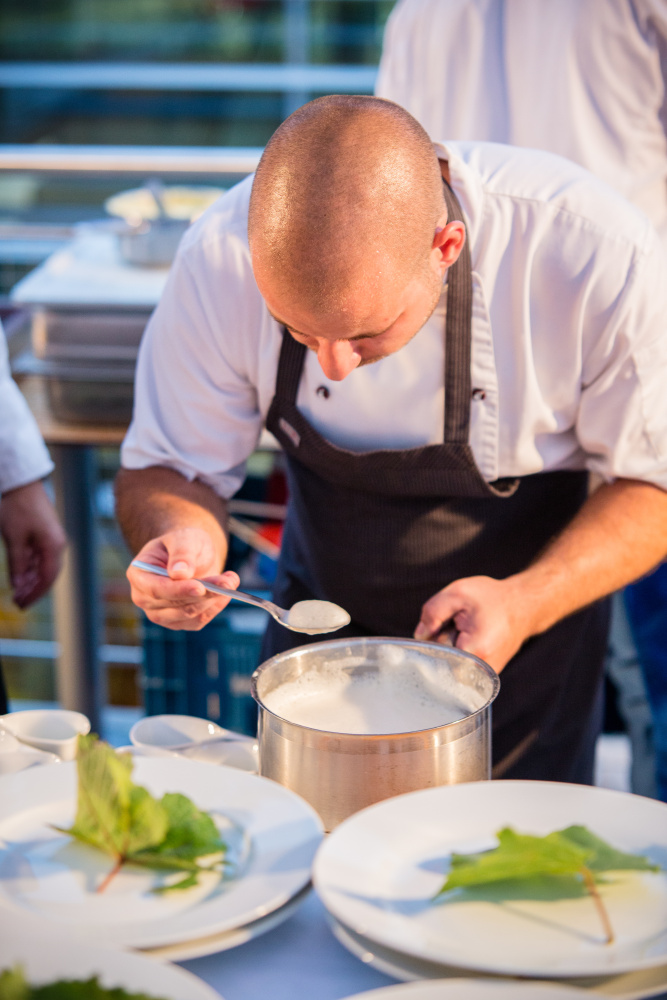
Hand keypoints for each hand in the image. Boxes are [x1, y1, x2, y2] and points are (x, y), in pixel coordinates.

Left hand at [0, 479, 65, 607]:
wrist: (21, 482)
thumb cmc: (18, 508)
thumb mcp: (14, 539)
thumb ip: (17, 564)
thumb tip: (18, 586)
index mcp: (53, 546)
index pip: (47, 578)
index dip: (35, 594)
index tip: (21, 604)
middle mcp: (57, 544)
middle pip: (47, 574)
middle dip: (33, 590)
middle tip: (17, 602)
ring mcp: (51, 538)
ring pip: (42, 566)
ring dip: (30, 580)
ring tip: (16, 592)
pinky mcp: (43, 533)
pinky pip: (38, 556)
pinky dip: (29, 567)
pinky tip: (20, 575)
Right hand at [126, 527, 239, 630]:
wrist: (192, 554)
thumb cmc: (184, 543)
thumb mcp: (184, 538)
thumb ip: (182, 553)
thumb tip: (179, 574)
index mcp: (139, 575)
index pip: (156, 589)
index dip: (178, 590)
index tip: (200, 587)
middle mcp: (144, 598)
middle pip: (174, 605)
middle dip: (205, 593)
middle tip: (229, 581)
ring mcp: (160, 613)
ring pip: (189, 615)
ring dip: (213, 600)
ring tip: (231, 581)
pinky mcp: (178, 622)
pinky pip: (198, 621)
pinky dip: (215, 607)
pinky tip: (225, 593)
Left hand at [413, 575, 531, 672]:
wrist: (523, 606)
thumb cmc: (492, 598)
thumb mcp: (458, 593)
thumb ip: (433, 612)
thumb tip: (420, 635)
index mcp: (474, 651)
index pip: (436, 658)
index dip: (434, 640)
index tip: (446, 626)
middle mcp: (481, 670)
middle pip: (442, 661)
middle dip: (443, 642)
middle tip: (459, 624)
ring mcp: (484, 676)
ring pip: (451, 664)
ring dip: (452, 647)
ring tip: (468, 631)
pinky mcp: (484, 676)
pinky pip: (460, 666)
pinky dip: (461, 652)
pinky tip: (471, 639)